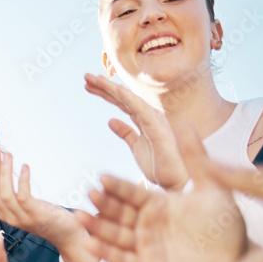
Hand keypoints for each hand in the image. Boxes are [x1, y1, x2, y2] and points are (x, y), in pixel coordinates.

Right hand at [0, 147, 95, 261]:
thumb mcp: (24, 206)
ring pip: (4, 193)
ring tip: (8, 154)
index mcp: (3, 213)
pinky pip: (23, 196)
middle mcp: (8, 217)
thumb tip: (3, 172)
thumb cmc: (46, 215)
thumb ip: (13, 194)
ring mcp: (21, 217)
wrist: (66, 234)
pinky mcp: (35, 215)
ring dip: (4, 171)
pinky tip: (25, 166)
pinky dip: (22, 180)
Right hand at [77, 128, 246, 261]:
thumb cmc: (227, 227)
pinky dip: (106, 253)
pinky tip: (90, 244)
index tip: (102, 176)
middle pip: (120, 212)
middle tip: (89, 193)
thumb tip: (186, 123)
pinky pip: (123, 260)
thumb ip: (197, 159)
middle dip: (104, 204)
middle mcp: (148, 224)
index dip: (118, 186)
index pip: (133, 193)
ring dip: (97, 226)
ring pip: (115, 234)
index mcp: (159, 204)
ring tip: (79, 217)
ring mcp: (145, 246)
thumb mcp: (213, 189)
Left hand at [85, 74, 188, 189]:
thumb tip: (111, 120)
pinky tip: (115, 89)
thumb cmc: (160, 167)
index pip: (122, 103)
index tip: (88, 86)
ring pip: (130, 99)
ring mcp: (155, 121)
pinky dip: (128, 98)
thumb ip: (126, 134)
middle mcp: (150, 117)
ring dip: (112, 88)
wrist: (177, 184)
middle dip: (105, 86)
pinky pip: (141, 110)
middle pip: (124, 98)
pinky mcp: (158, 130)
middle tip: (85, 77)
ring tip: (93, 79)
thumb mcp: (137, 149)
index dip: (106, 93)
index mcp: (145, 121)